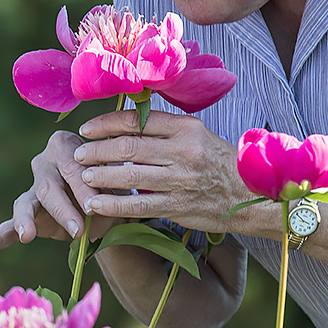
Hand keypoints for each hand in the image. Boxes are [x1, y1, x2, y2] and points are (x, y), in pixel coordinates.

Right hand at [0, 130, 122, 258]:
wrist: (109, 200)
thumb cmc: (113, 184)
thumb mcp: (117, 183)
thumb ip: (108, 192)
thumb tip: (97, 211)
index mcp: (64, 145)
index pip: (71, 166)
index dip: (83, 187)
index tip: (95, 207)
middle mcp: (43, 163)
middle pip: (49, 187)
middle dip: (64, 209)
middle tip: (80, 229)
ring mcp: (32, 190)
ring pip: (26, 205)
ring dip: (28, 221)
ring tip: (26, 236)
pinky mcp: (27, 214)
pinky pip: (8, 226)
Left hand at [69, 110, 247, 231]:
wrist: (248, 196)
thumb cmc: (217, 163)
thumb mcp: (198, 136)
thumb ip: (165, 130)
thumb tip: (124, 124)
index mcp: (186, 127)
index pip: (136, 120)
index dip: (105, 123)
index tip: (86, 129)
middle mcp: (183, 150)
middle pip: (128, 146)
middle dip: (97, 150)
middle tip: (78, 154)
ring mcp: (181, 179)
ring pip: (130, 174)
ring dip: (101, 175)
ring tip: (83, 176)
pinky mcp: (179, 206)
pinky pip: (139, 204)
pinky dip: (113, 204)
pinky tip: (95, 204)